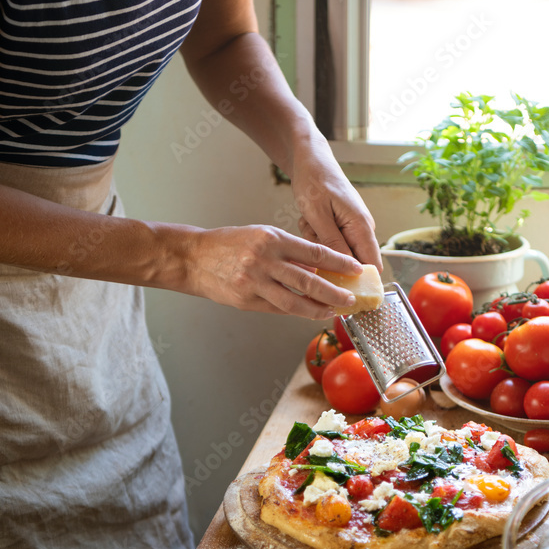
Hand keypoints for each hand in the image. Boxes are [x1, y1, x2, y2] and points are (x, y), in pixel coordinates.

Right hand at [180, 224, 363, 318]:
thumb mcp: (262, 235)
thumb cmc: (229, 244)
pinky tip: (308, 312)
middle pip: (309, 281)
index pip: (315, 253)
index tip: (355, 270)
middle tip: (350, 299)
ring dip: (318, 309)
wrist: (194, 258)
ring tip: (333, 311)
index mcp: (272, 239)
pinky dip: (296, 311)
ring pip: (295, 301)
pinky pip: (278, 309)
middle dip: (334, 293)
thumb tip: (319, 269)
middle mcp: (264, 261)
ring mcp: (255, 283)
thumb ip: (290, 251)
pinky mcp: (246, 301)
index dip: (339, 263)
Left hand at [290, 138, 382, 269]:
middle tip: (314, 235)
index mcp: (361, 226)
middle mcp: (362, 229)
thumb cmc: (314, 181)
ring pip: (338, 254)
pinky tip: (310, 221)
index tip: (341, 290)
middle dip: (330, 260)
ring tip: (310, 223)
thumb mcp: (318, 214)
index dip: (361, 282)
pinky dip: (317, 238)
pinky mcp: (342, 227)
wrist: (310, 160)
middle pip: (353, 263)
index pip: (372, 265)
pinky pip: (331, 244)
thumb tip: (345, 269)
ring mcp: (352, 228)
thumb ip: (332, 243)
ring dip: (320, 246)